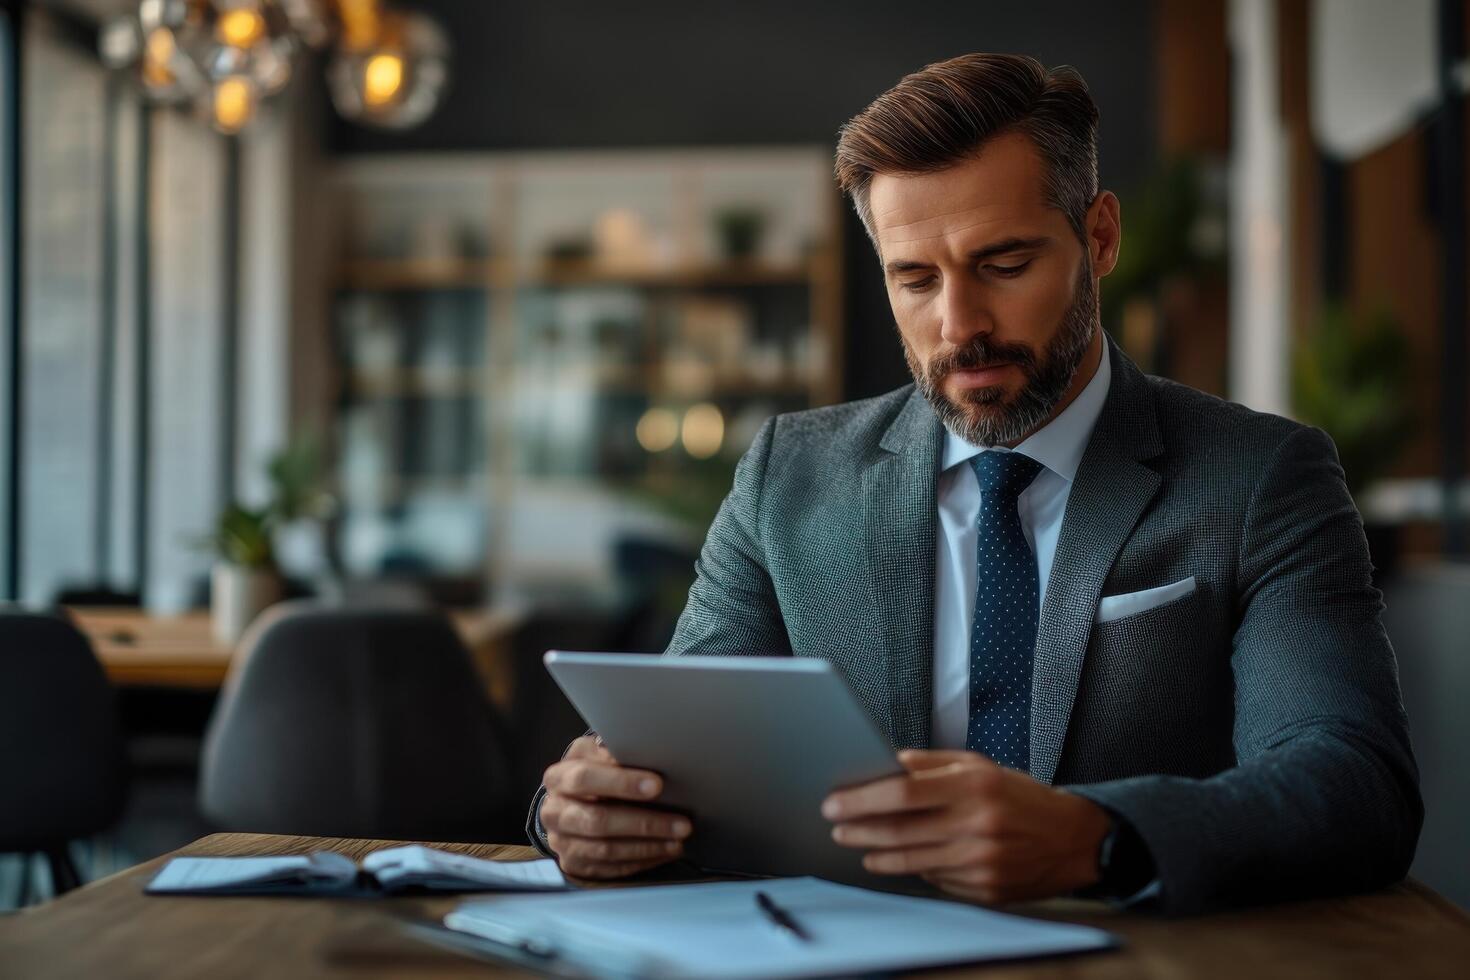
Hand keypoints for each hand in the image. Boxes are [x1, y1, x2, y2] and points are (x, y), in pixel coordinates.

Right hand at [540, 734, 691, 879]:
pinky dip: (642, 861)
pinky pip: (611, 868)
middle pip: (598, 820)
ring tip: (678, 840)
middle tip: (681, 823)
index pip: (586, 778)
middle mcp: (554, 812)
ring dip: (648, 846)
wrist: (567, 803)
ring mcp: (562, 842)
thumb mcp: (593, 755)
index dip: (622, 782)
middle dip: (644, 823)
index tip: (657, 785)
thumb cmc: (590, 774)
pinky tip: (664, 851)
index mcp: (559, 778)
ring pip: (606, 849)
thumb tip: (640, 750)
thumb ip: (611, 752)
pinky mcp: (575, 864)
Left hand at [822, 749, 1109, 904]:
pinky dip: (916, 869)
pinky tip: (905, 859)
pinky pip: (937, 880)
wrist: (1075, 840)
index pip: (904, 792)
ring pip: (913, 861)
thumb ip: (933, 763)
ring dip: (879, 854)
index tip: (836, 802)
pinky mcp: (986, 890)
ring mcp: (982, 862)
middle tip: (837, 826)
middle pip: (901, 830)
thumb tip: (888, 761)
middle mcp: (978, 824)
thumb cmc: (1023, 798)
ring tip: (861, 846)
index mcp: (974, 786)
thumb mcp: (982, 766)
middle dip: (859, 829)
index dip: (863, 799)